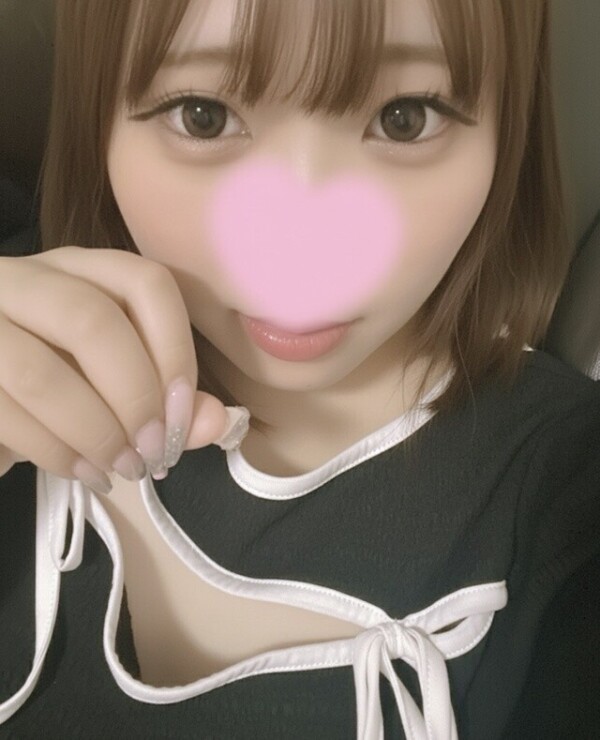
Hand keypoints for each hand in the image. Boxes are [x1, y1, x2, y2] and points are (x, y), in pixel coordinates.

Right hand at [0, 246, 247, 493]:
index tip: (183, 412)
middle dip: (135, 397)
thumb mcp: (113, 383)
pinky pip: (4, 411)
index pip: (145, 282)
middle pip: (92, 321)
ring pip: (41, 371)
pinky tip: (84, 472)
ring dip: (95, 432)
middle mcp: (26, 279)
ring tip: (123, 469)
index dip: (175, 350)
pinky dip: (54, 453)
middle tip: (155, 451)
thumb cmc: (57, 384)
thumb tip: (218, 423)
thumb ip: (168, 402)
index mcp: (80, 270)